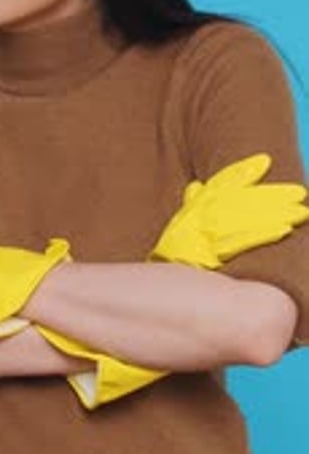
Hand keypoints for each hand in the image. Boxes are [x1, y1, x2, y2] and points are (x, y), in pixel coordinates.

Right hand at [151, 154, 308, 267]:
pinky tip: (284, 230)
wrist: (159, 292)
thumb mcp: (178, 229)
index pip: (220, 184)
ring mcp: (203, 236)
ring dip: (275, 213)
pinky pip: (240, 241)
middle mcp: (197, 219)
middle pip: (241, 200)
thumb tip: (195, 186)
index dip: (241, 171)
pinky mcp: (211, 256)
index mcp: (192, 211)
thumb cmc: (171, 259)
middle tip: (300, 193)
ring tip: (301, 211)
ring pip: (245, 218)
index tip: (265, 160)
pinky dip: (262, 234)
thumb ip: (190, 206)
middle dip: (272, 195)